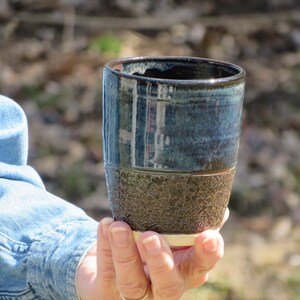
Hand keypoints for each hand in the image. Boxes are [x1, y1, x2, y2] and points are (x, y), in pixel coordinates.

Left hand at [76, 209, 228, 299]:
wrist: (112, 258)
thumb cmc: (149, 240)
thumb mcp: (170, 232)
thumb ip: (188, 222)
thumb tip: (219, 208)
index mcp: (182, 270)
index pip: (199, 267)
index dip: (206, 255)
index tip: (209, 236)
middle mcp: (161, 286)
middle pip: (168, 286)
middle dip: (161, 263)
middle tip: (150, 237)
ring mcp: (135, 293)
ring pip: (132, 283)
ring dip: (125, 254)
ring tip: (118, 227)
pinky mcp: (106, 292)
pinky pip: (106, 273)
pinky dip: (105, 247)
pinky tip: (106, 226)